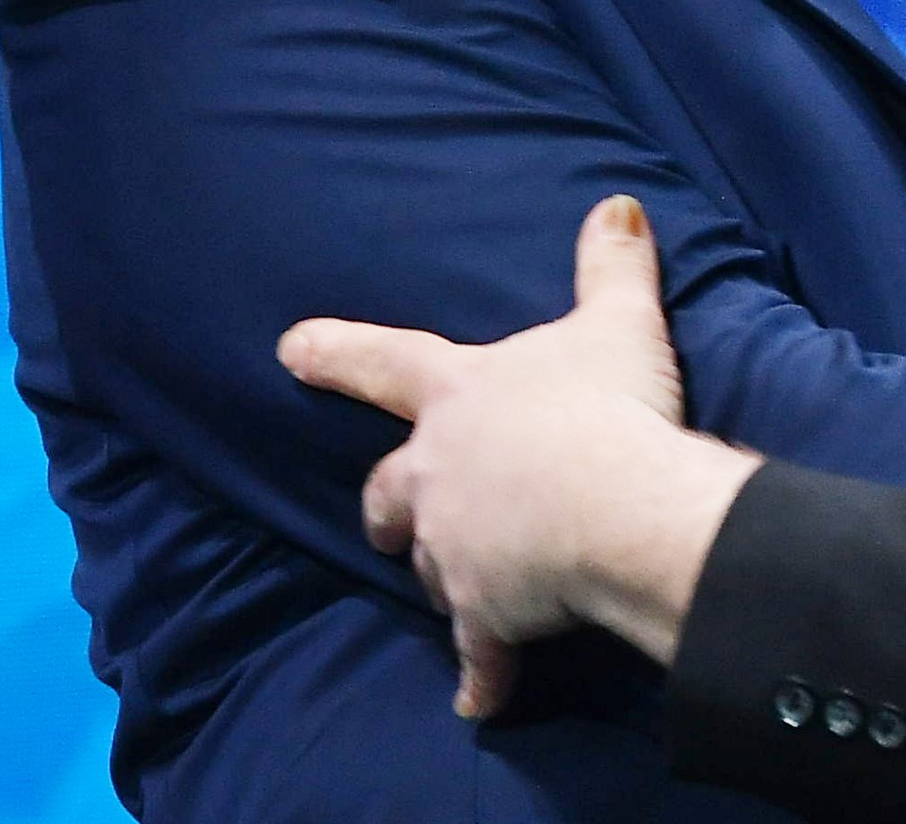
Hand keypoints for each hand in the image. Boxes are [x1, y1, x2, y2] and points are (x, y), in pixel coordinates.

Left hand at [281, 197, 758, 718]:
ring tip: (476, 590)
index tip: (287, 350)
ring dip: (447, 576)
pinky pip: (481, 655)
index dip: (334, 352)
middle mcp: (437, 471)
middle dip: (389, 508)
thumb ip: (611, 264)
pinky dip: (481, 677)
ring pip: (433, 567)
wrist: (616, 505)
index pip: (381, 362)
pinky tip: (479, 700)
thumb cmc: (608, 406)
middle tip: (388, 523)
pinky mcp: (486, 611)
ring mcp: (454, 545)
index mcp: (457, 395)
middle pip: (391, 493)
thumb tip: (618, 203)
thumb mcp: (617, 323)